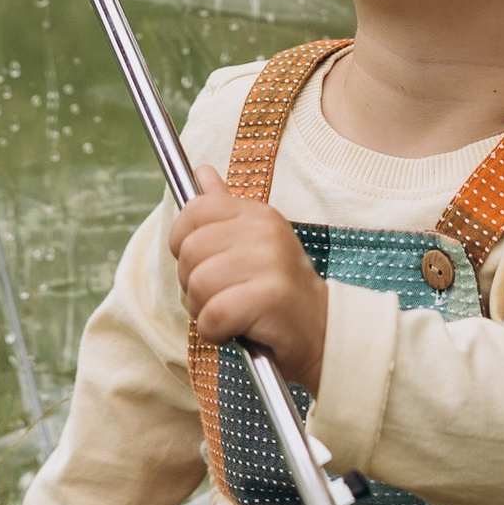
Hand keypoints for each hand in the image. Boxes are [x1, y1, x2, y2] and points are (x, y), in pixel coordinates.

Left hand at [171, 166, 329, 393]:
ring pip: (197, 285)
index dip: (182, 242)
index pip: (194, 211)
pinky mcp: (270, 298)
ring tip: (230, 314)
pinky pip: (212, 315)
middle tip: (221, 295)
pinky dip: (214, 332)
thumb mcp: (254, 243)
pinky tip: (234, 331)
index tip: (202, 262)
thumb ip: (224, 208)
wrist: (321, 333)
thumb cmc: (278, 291)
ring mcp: (270, 262)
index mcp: (258, 214)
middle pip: (188, 251)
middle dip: (192, 283)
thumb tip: (201, 171)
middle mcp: (265, 231)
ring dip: (203, 310)